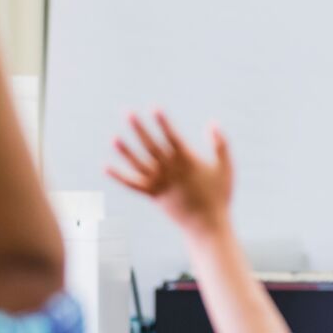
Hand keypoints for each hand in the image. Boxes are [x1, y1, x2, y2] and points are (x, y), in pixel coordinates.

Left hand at [107, 111, 235, 236]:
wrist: (207, 223)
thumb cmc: (219, 195)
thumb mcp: (226, 168)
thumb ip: (221, 145)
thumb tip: (213, 123)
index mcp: (187, 161)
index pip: (172, 136)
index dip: (163, 122)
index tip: (155, 108)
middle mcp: (170, 170)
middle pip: (151, 145)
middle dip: (139, 128)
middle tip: (128, 113)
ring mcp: (160, 183)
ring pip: (138, 163)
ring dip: (125, 151)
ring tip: (114, 138)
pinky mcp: (153, 195)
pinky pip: (132, 184)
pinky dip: (119, 177)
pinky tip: (106, 167)